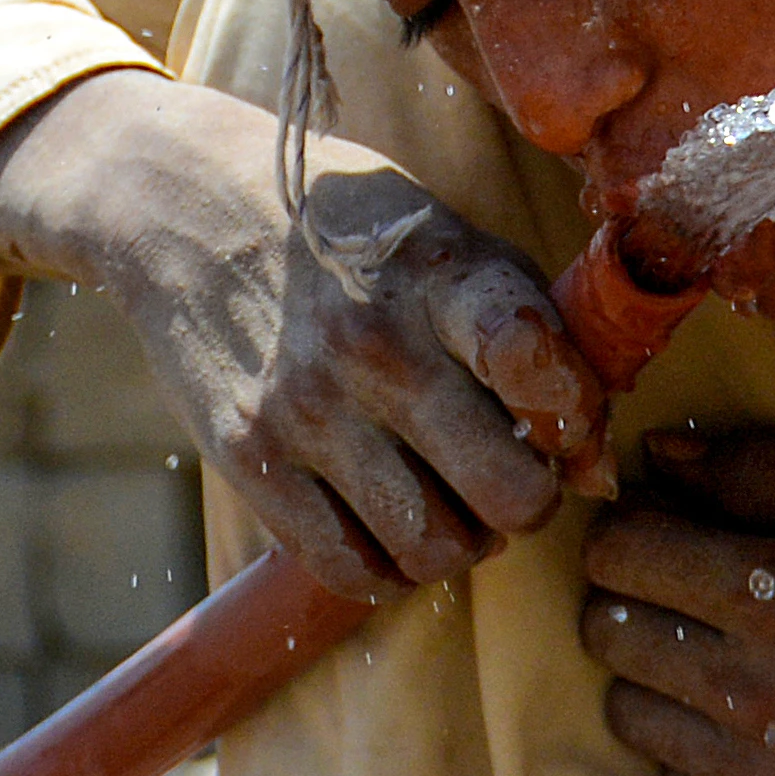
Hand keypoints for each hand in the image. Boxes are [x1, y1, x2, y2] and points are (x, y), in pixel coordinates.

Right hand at [0, 70, 604, 599]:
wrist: (180, 203)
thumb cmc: (346, 230)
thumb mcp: (449, 239)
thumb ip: (534, 338)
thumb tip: (594, 471)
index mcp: (442, 277)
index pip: (541, 367)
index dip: (577, 418)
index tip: (563, 420)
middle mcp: (375, 346)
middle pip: (504, 491)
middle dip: (528, 502)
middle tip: (510, 482)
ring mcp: (305, 407)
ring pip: (433, 547)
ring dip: (460, 544)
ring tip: (450, 507)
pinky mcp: (246, 455)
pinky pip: (345, 567)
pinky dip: (386, 572)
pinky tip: (391, 532)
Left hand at [578, 433, 774, 775]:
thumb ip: (770, 476)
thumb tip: (659, 450)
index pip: (621, 550)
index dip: (632, 526)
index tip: (667, 527)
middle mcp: (749, 692)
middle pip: (604, 628)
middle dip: (631, 596)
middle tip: (689, 589)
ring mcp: (754, 774)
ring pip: (624, 707)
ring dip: (653, 674)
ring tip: (721, 657)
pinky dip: (691, 747)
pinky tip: (756, 723)